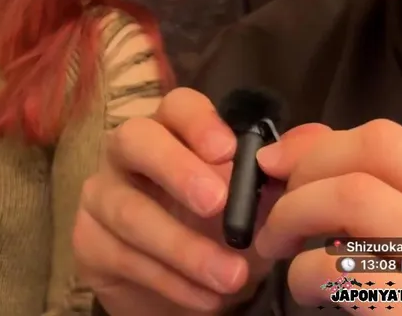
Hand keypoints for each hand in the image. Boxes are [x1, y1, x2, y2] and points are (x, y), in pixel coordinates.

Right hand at [72, 88, 326, 314]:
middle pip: (133, 139)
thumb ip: (281, 173)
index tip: (228, 150)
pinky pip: (124, 256)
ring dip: (183, 247)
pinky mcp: (88, 240)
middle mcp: (127, 154)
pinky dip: (171, 280)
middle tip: (217, 205)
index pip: (175, 106)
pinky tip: (206, 296)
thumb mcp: (257, 206)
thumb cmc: (221, 233)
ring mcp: (102, 194)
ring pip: (129, 210)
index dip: (198, 122)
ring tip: (230, 276)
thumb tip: (313, 138)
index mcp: (171, 132)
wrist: (185, 289)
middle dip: (175, 169)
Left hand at [252, 119, 401, 305]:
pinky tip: (303, 289)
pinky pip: (346, 271)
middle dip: (297, 177)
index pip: (388, 142)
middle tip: (271, 215)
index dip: (314, 147)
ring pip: (353, 200)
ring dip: (291, 217)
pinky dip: (305, 271)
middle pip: (366, 163)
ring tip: (276, 249)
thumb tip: (296, 146)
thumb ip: (377, 187)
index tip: (276, 166)